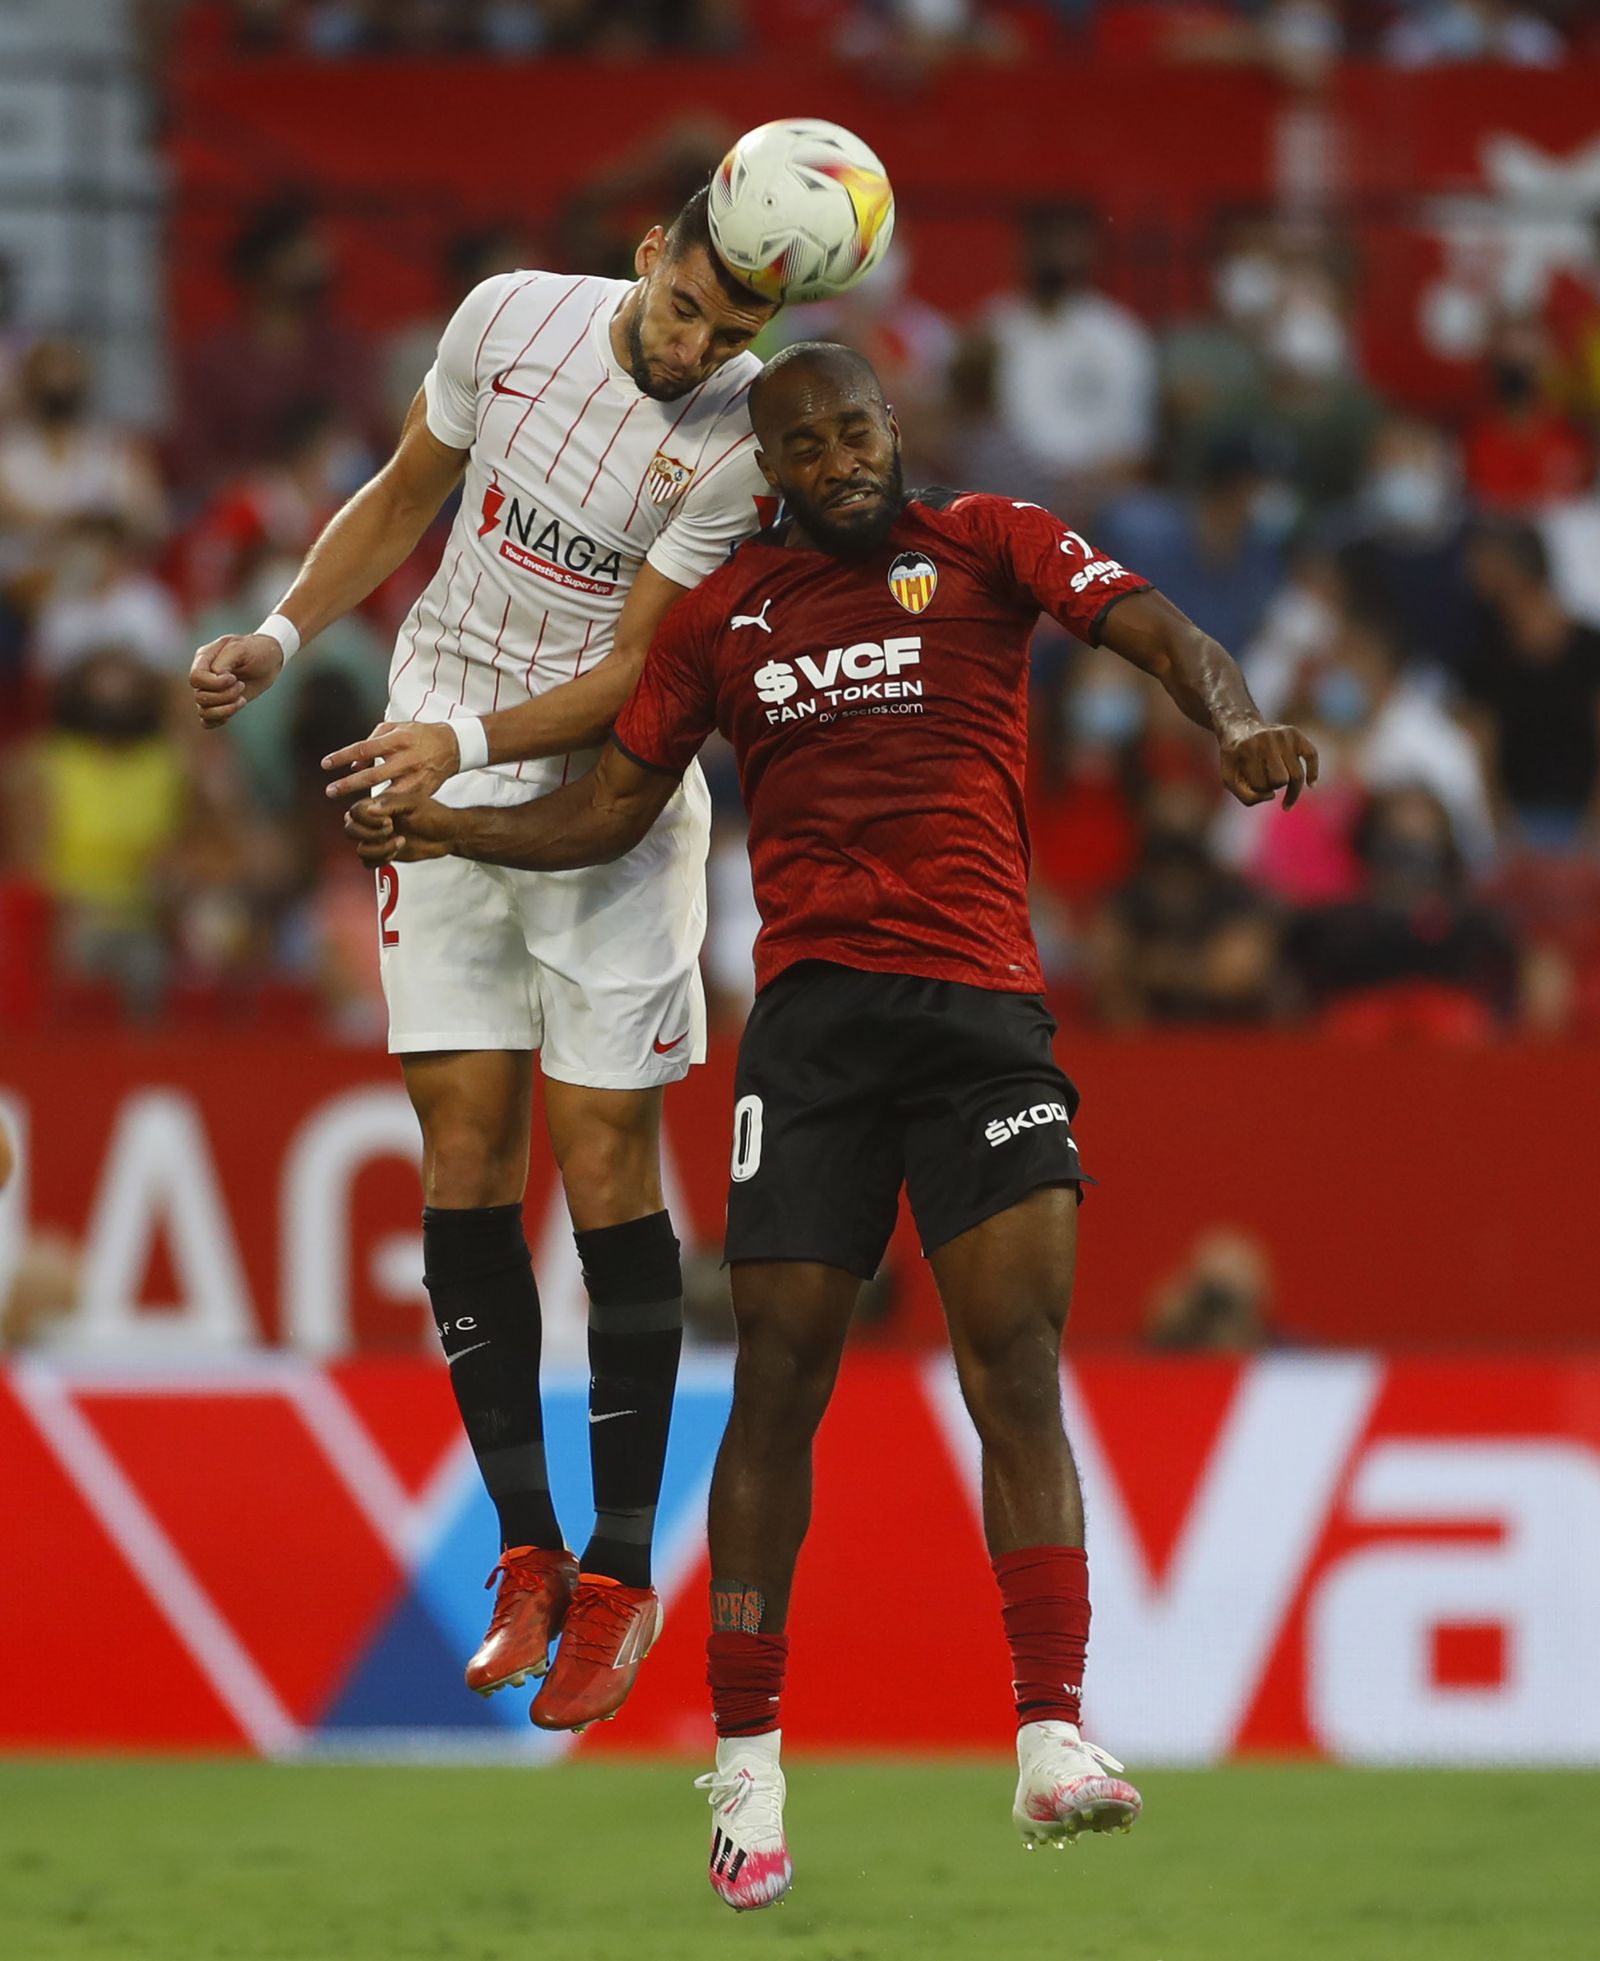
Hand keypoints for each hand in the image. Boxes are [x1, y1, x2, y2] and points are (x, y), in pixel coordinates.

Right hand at [189, 633, 285, 728]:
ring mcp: (209, 691)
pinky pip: (207, 721)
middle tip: (242, 686)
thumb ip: (223, 662)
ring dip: (225, 709)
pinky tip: (234, 709)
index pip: (195, 678)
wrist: (269, 661)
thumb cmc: (256, 651)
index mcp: (204, 658)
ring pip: (203, 711)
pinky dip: (219, 720)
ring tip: (242, 700)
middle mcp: (204, 676)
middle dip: (224, 696)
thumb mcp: (241, 649)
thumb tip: (215, 678)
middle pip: (200, 696)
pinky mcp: (218, 704)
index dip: (214, 683)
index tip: (234, 679)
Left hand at [323, 719, 462, 807]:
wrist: (452, 746)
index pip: (364, 748)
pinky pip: (402, 802)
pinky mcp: (424, 790)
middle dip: (349, 785)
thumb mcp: (395, 729)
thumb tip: (354, 764)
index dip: (343, 756)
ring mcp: (417, 777)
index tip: (325, 765)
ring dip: (367, 803)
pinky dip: (386, 809)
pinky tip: (373, 816)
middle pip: (373, 774)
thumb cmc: (418, 735)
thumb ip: (372, 742)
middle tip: (330, 791)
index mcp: (398, 739)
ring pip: (388, 793)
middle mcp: (407, 759)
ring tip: (351, 810)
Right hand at [344, 796, 453, 865]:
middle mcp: (374, 821)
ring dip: (380, 850)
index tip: (388, 821)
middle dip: (370, 835)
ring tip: (400, 842)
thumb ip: (392, 804)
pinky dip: (381, 860)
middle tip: (392, 831)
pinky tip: (396, 852)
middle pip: (350, 830)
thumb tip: (370, 808)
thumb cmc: (435, 816)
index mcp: (379, 805)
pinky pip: (368, 862)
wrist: (447, 835)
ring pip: (360, 850)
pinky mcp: (384, 853)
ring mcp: (378, 839)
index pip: (355, 811)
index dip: (367, 819)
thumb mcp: (415, 804)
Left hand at [1220, 723, 1318, 808]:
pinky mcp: (1295, 734)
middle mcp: (1267, 739)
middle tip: (1264, 782)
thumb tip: (1272, 796)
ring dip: (1290, 788)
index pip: (1260, 785)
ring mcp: (1283, 735)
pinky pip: (1312, 755)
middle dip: (1273, 786)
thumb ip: (1246, 797)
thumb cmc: (1235, 759)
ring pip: (1296, 774)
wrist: (1239, 727)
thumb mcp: (1229, 779)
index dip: (1257, 791)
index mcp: (1247, 748)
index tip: (1251, 785)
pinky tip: (1311, 785)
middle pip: (1281, 780)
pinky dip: (1313, 771)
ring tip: (1286, 798)